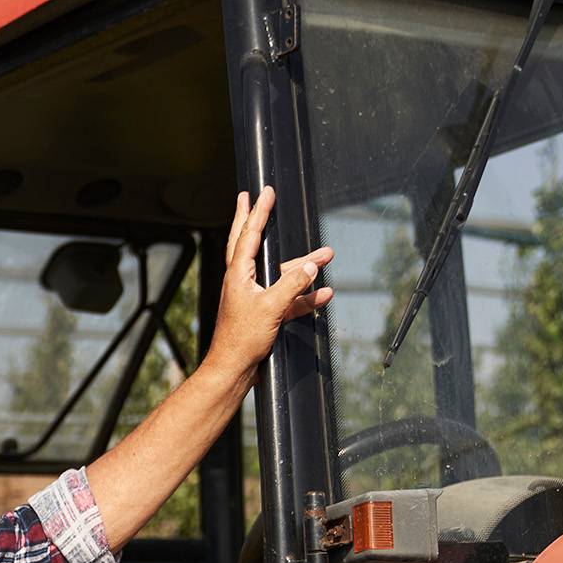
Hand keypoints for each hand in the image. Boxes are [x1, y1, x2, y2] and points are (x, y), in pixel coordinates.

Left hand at [205, 185, 335, 380]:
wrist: (234, 370)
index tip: (262, 192)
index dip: (257, 212)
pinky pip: (287, 298)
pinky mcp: (262, 313)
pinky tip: (325, 294)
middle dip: (257, 220)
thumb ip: (292, 284)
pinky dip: (305, 296)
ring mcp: (252, 296)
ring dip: (303, 266)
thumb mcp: (271, 307)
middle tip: (257, 199)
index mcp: (238, 274)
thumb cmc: (242, 340)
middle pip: (251, 243)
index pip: (248, 234)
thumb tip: (310, 266)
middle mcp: (242, 281)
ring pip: (279, 274)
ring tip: (328, 254)